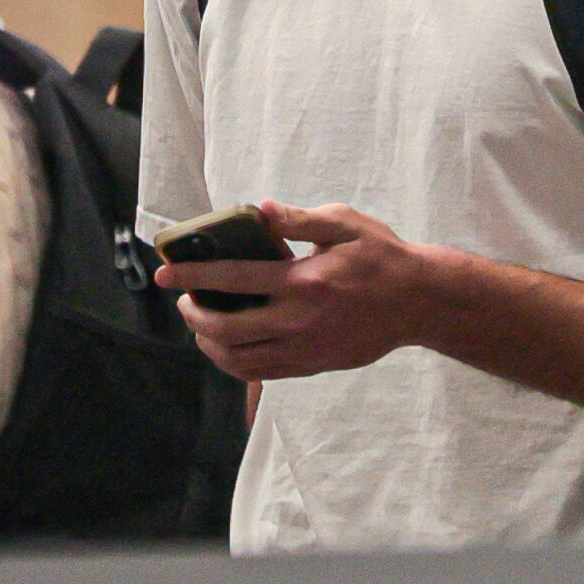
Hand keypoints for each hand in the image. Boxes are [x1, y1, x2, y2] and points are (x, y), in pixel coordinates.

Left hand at [153, 201, 434, 382]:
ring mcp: (305, 349)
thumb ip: (300, 219)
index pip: (232, 280)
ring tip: (203, 325)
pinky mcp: (313, 365)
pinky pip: (263, 373)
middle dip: (194, 315)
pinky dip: (235, 362)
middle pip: (226, 330)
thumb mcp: (344, 224)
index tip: (164, 272)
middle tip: (186, 299)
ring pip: (240, 360)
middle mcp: (299, 321)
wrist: (418, 302)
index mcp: (303, 281)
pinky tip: (230, 345)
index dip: (192, 276)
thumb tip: (261, 210)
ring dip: (210, 345)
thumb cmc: (381, 256)